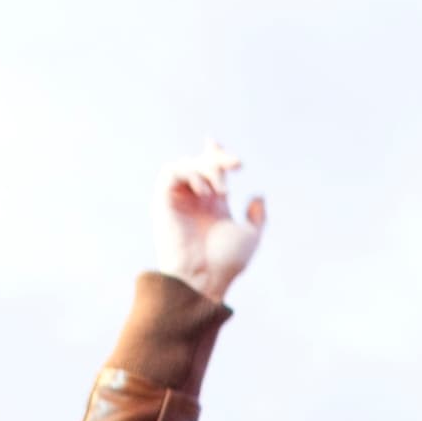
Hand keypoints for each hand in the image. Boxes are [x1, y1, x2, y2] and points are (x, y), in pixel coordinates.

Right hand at [153, 142, 265, 302]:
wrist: (204, 277)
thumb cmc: (227, 262)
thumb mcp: (250, 236)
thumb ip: (256, 217)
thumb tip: (258, 196)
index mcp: (213, 205)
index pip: (209, 170)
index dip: (213, 153)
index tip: (217, 143)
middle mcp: (194, 199)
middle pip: (199, 163)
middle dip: (218, 159)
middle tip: (236, 165)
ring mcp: (178, 199)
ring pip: (185, 164)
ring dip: (206, 169)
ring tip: (220, 191)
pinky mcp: (163, 201)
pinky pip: (170, 172)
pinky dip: (189, 173)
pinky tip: (204, 191)